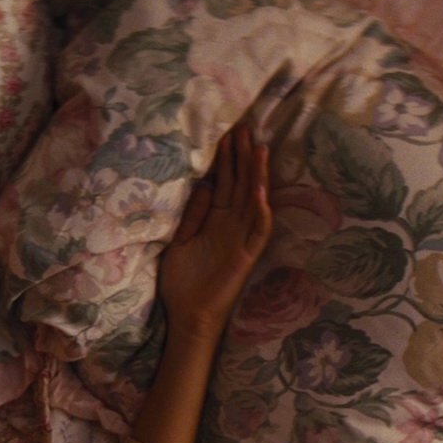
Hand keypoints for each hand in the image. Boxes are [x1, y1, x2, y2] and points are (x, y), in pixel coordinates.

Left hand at [156, 125, 272, 337]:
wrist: (187, 316)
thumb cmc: (182, 282)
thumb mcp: (180, 241)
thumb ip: (193, 215)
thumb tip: (205, 184)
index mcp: (216, 220)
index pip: (225, 182)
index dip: (226, 159)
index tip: (227, 132)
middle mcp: (231, 226)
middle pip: (241, 185)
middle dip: (243, 157)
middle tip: (245, 126)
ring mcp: (241, 240)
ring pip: (254, 202)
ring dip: (258, 176)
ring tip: (259, 149)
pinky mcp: (246, 257)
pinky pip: (258, 232)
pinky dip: (261, 213)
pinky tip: (261, 194)